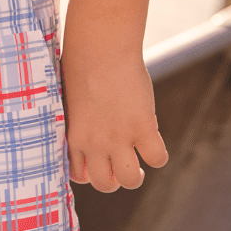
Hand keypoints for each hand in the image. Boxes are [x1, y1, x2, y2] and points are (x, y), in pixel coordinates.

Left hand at [61, 49, 167, 191]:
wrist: (99, 47)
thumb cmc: (82, 63)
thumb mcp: (71, 98)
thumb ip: (77, 118)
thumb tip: (83, 123)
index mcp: (73, 135)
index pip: (78, 174)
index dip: (90, 173)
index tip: (99, 164)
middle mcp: (94, 142)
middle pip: (104, 184)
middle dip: (114, 180)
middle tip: (122, 165)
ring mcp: (118, 137)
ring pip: (130, 179)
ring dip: (135, 175)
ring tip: (138, 163)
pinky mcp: (142, 127)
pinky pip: (157, 159)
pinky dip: (159, 155)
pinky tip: (153, 141)